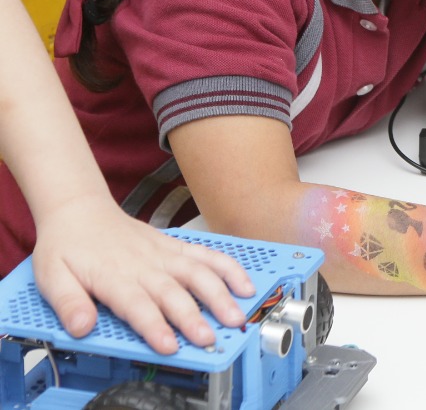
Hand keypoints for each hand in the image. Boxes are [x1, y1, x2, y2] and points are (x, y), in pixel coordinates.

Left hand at [31, 195, 254, 353]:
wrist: (80, 211)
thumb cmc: (66, 246)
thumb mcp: (51, 278)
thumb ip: (68, 303)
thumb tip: (81, 326)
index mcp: (113, 276)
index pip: (137, 304)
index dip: (154, 325)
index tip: (168, 344)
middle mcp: (144, 265)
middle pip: (173, 292)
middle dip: (194, 316)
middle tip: (210, 338)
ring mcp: (163, 254)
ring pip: (197, 272)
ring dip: (219, 294)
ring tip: (236, 315)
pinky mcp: (175, 246)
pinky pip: (207, 254)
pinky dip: (228, 268)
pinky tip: (244, 284)